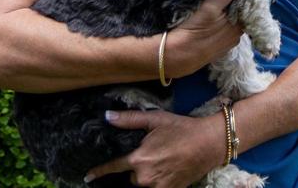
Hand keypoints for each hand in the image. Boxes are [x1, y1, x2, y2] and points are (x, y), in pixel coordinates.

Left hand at [85, 109, 221, 186]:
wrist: (210, 143)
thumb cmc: (182, 128)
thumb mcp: (155, 119)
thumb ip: (129, 119)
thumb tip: (107, 117)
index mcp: (139, 159)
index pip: (113, 168)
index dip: (99, 172)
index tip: (88, 177)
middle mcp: (145, 177)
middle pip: (132, 177)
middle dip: (137, 168)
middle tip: (152, 154)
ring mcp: (158, 187)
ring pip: (144, 184)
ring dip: (147, 176)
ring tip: (162, 162)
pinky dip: (158, 181)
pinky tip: (168, 170)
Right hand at [167, 0, 247, 76]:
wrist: (176, 56)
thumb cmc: (195, 30)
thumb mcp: (211, 7)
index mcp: (240, 26)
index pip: (248, 5)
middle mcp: (236, 36)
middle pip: (240, 14)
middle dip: (235, 1)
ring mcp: (225, 43)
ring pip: (230, 22)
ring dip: (226, 11)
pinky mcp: (215, 47)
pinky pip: (222, 30)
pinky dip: (220, 22)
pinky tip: (210, 16)